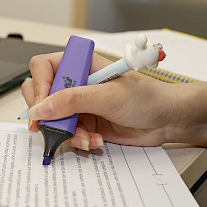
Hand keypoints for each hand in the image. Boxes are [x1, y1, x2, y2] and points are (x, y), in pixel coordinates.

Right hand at [21, 52, 177, 149]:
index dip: (38, 87)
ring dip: (67, 133)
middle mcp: (76, 83)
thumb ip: (72, 100)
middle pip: (41, 95)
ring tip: (87, 138)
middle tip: (58, 127)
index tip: (43, 108)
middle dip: (49, 116)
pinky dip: (78, 141)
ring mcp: (79, 105)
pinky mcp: (85, 124)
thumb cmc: (148, 98)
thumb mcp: (108, 96)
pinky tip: (95, 141)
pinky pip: (67, 135)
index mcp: (80, 64)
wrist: (167, 120)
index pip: (43, 68)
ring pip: (52, 120)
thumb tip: (41, 108)